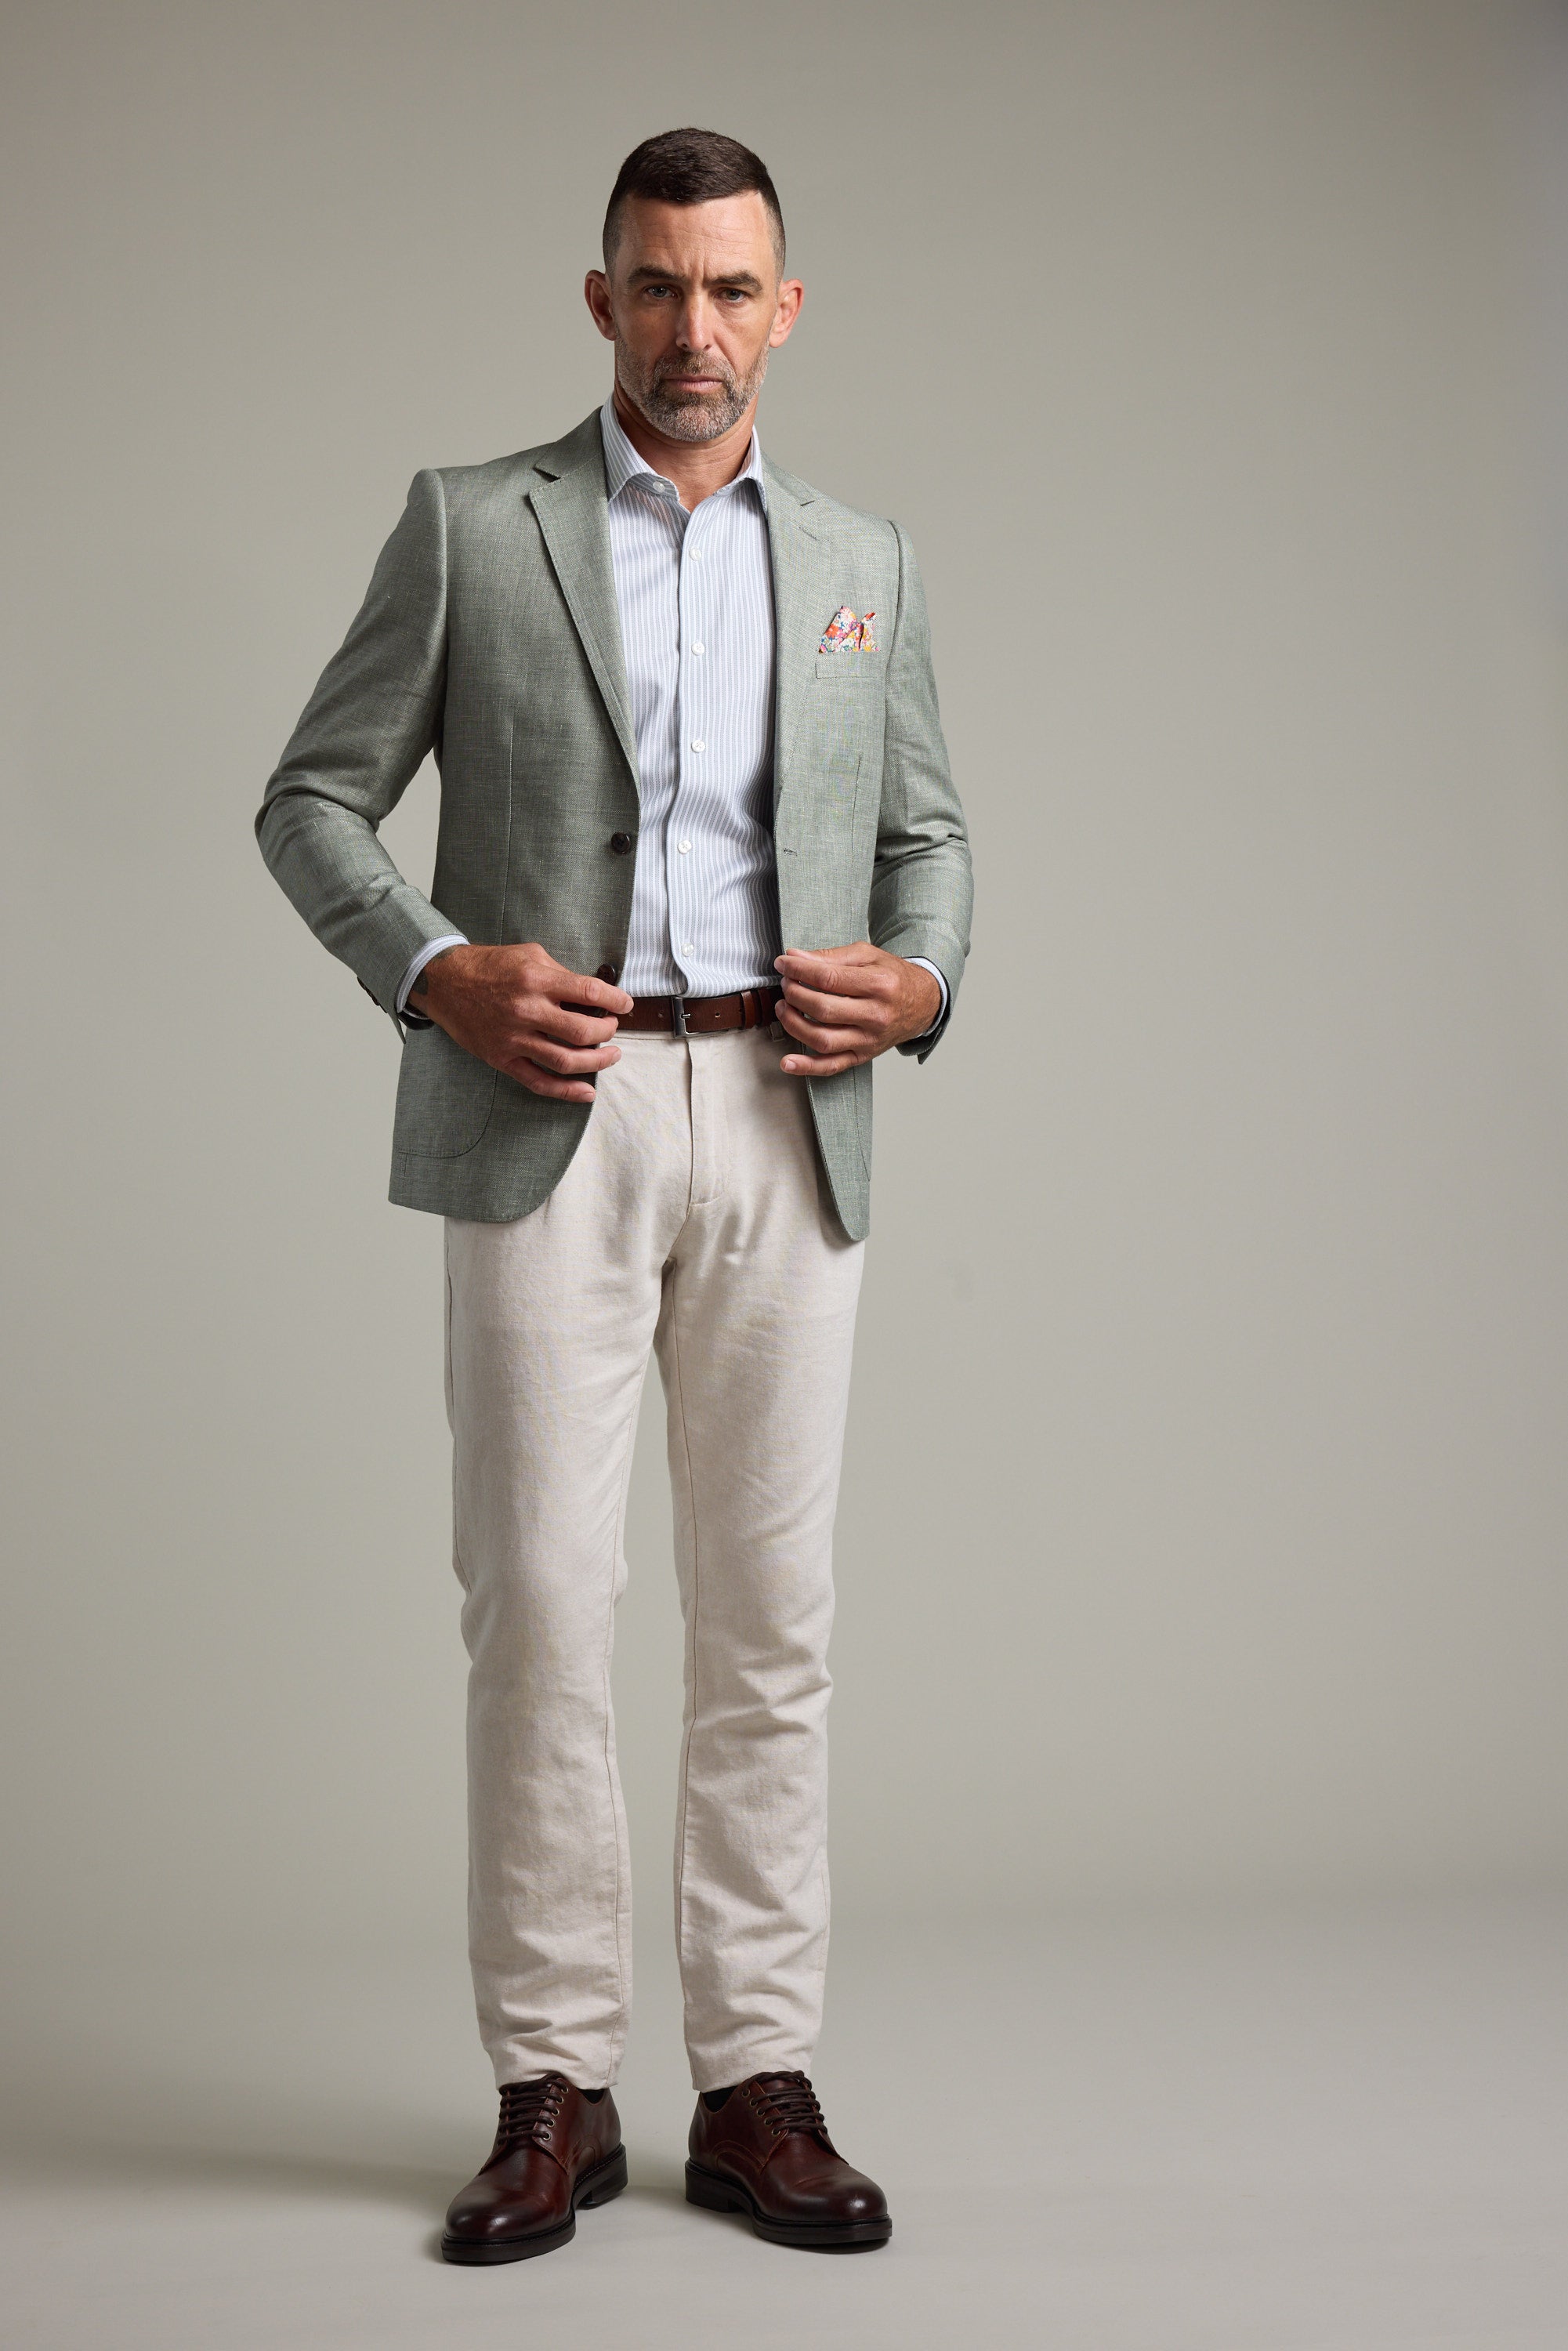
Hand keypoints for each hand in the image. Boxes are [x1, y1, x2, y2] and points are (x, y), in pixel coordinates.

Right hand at [413, 944, 633, 1103]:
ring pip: (566, 1061)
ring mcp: (514, 1038)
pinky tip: (587, 1092)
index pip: (590, 992)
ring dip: (597, 1062)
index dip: (616, 1001)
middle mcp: (527, 1010)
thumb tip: (593, 993)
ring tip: (611, 1055)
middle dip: (607, 1032)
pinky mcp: (502, 1058)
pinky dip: (566, 1092)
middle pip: (583, 1032)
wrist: (444, 982)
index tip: (625, 1005)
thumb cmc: (489, 966)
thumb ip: (561, 973)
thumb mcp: (529, 954)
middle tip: (612, 1028)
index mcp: (536, 980)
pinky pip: (538, 1082)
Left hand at [773, 943, 941, 1077]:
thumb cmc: (893, 977)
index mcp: (879, 984)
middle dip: (795, 994)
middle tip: (786, 983)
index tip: (783, 964)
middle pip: (823, 1009)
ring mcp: (869, 1040)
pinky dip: (807, 1067)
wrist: (922, 1003)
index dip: (798, 970)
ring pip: (823, 1039)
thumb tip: (794, 957)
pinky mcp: (863, 1056)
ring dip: (794, 1024)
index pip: (828, 978)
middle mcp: (876, 1015)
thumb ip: (830, 956)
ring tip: (783, 1008)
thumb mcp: (868, 956)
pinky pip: (832, 1066)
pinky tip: (788, 1062)